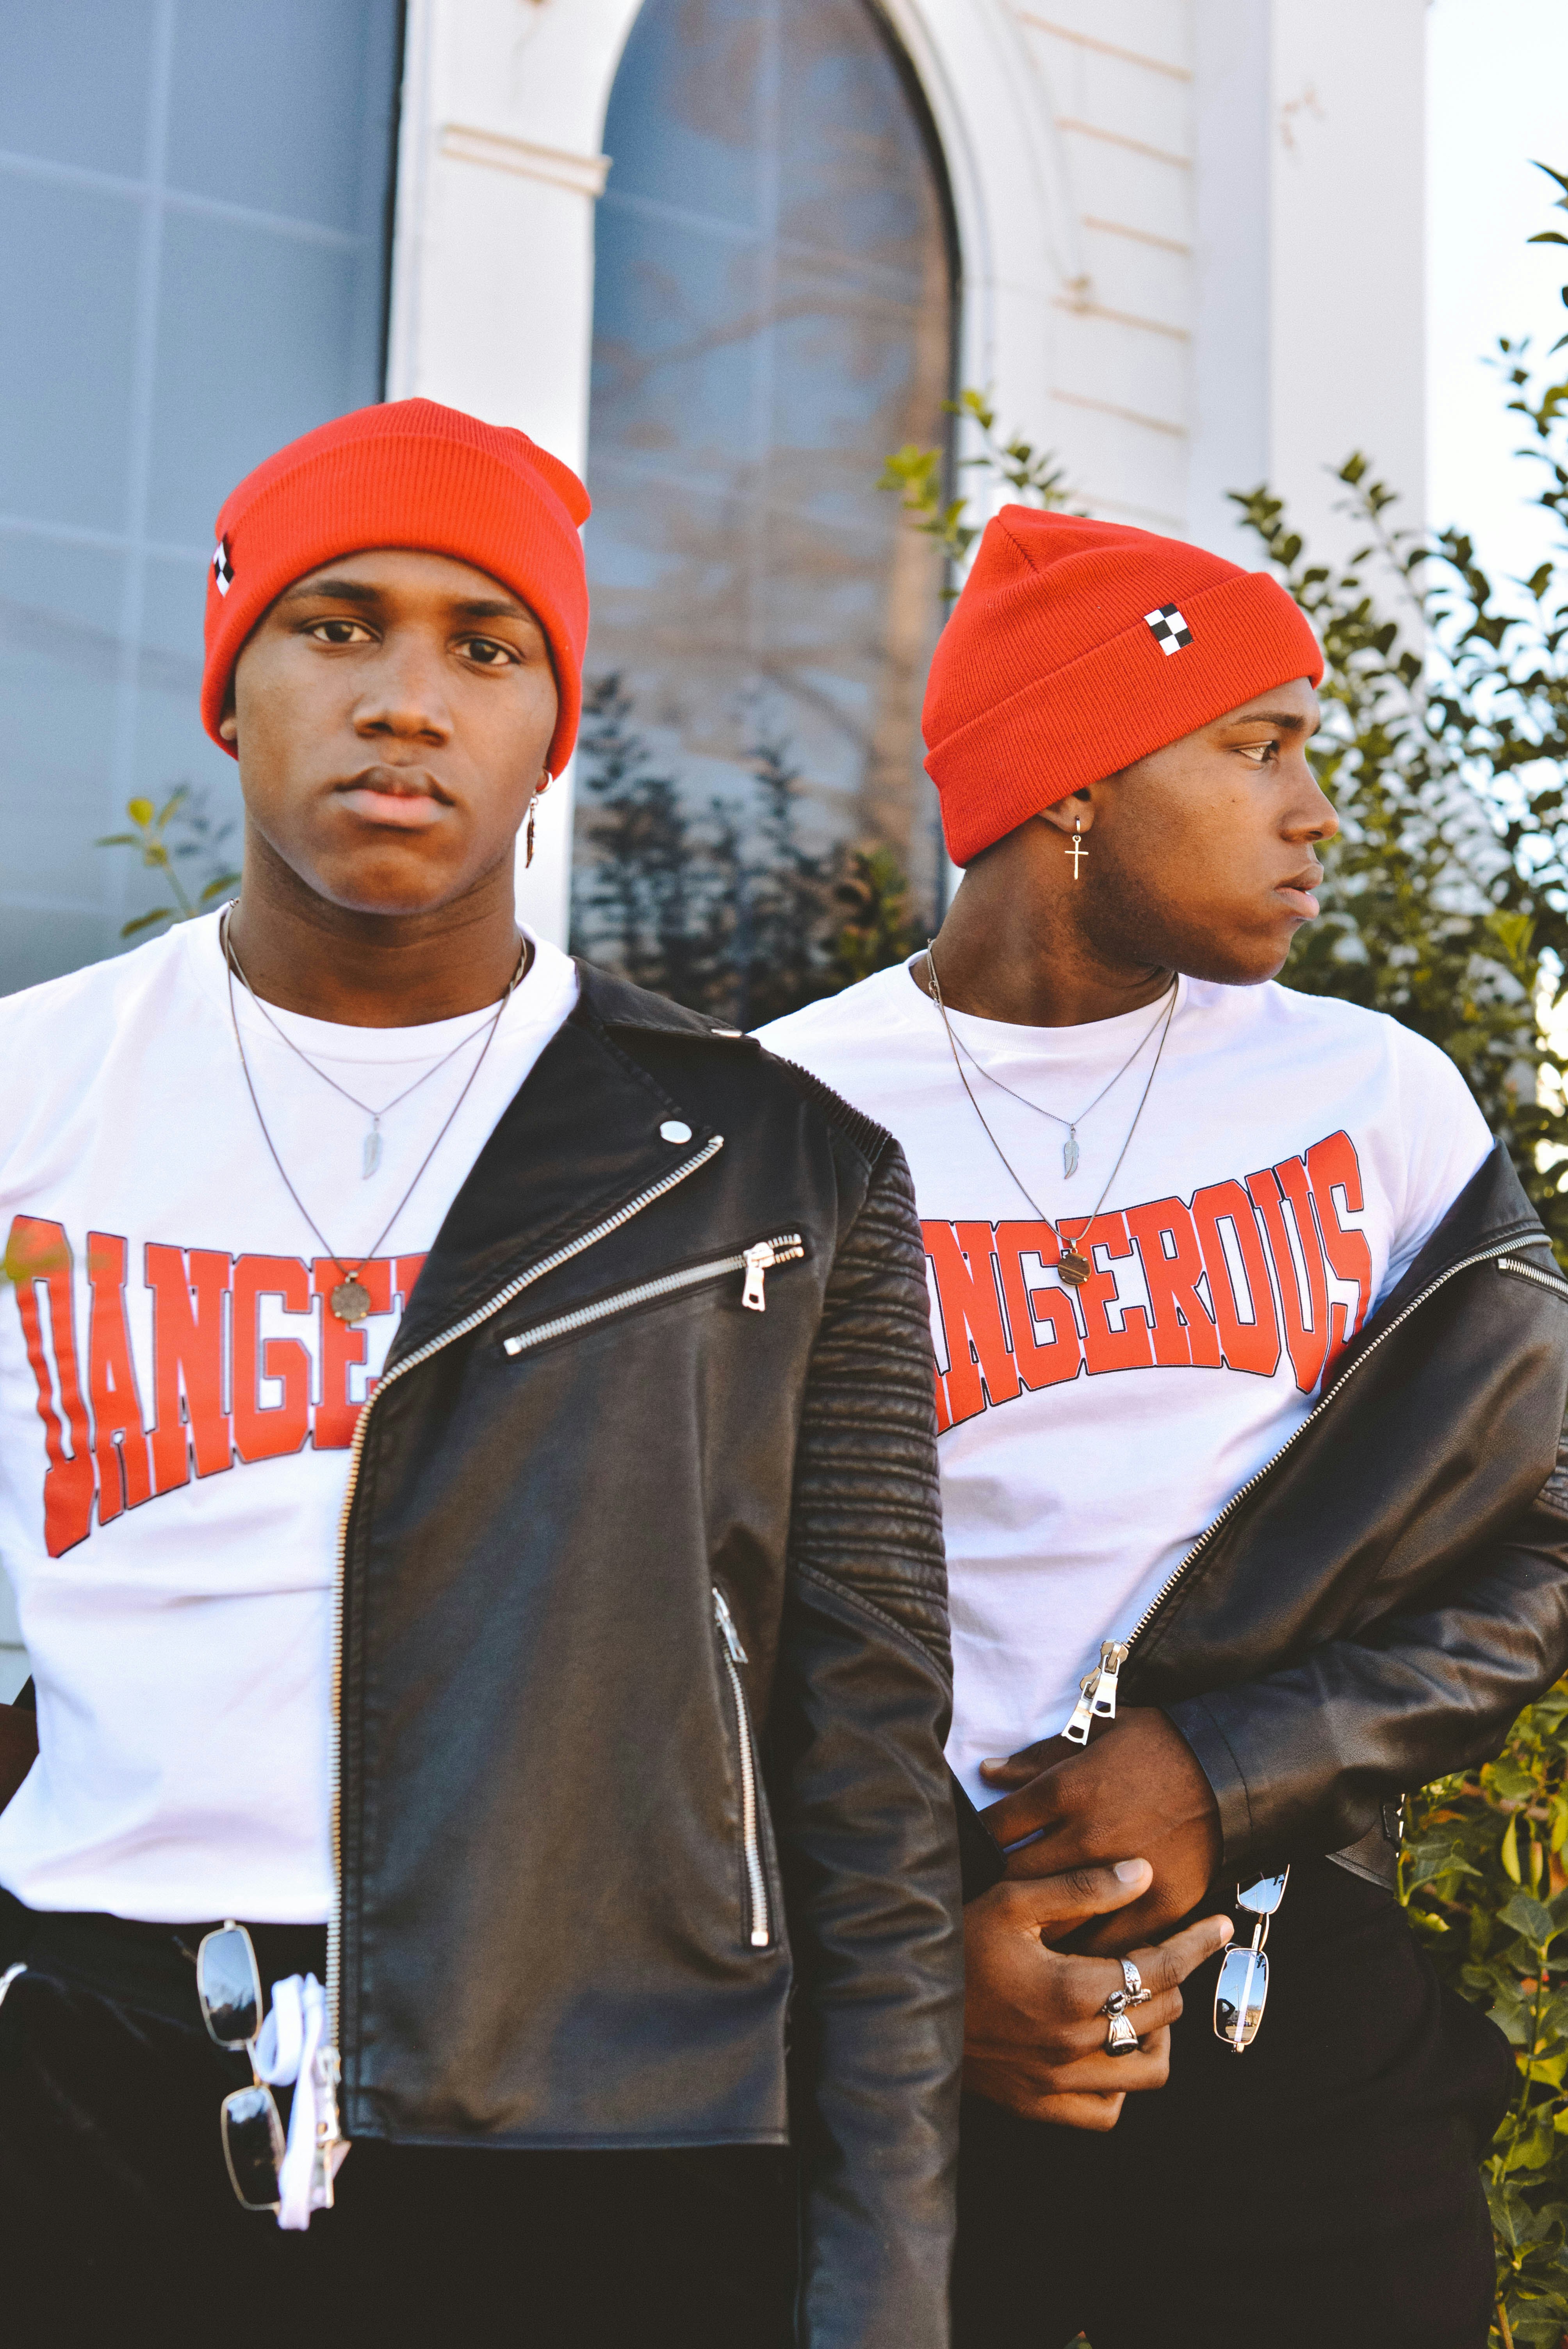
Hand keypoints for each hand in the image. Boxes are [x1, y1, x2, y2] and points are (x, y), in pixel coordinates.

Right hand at [963, 1856, 1232, 2128]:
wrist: (899, 2002)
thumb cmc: (955, 1943)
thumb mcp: (1013, 1901)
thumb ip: (1081, 1887)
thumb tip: (1142, 1872)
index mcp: (1071, 1991)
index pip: (1160, 1970)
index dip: (1196, 1945)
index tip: (1220, 1925)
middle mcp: (1072, 2045)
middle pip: (1161, 2015)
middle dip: (1175, 1979)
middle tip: (1169, 1952)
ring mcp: (1057, 2083)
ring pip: (1147, 2071)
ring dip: (1157, 2035)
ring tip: (1143, 2003)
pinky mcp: (1038, 2106)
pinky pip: (1106, 2111)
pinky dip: (1120, 2084)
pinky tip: (1108, 2048)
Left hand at [979, 1708, 1222, 1954]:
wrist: (1230, 1769)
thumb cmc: (1159, 1744)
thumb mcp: (1097, 1731)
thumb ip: (1039, 1757)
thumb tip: (988, 1771)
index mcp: (1066, 1790)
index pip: (998, 1827)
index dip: (977, 1841)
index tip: (973, 1851)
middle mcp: (1086, 1836)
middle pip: (1017, 1876)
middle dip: (996, 1888)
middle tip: (986, 1898)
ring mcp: (1121, 1875)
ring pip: (1058, 1918)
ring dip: (1037, 1925)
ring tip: (1021, 1932)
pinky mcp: (1157, 1905)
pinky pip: (1111, 1942)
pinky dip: (1089, 1950)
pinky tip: (1074, 1953)